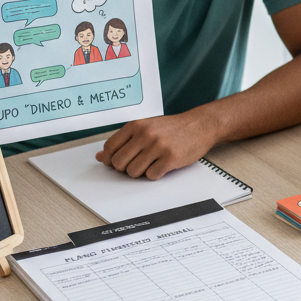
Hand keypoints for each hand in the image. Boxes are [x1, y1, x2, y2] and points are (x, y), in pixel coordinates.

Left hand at [96, 108, 220, 178]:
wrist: (200, 125)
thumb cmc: (172, 128)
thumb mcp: (146, 127)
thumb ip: (124, 141)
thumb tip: (100, 156)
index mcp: (136, 126)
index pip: (110, 147)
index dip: (109, 159)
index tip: (115, 163)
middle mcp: (145, 135)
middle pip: (119, 163)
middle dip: (125, 168)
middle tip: (136, 164)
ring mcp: (158, 147)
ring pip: (133, 172)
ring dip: (140, 172)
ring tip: (150, 164)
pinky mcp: (170, 158)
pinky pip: (151, 176)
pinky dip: (155, 174)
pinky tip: (162, 165)